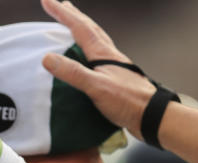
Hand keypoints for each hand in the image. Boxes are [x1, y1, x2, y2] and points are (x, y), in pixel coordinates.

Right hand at [40, 0, 154, 137]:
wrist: (150, 115)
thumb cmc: (126, 101)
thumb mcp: (96, 87)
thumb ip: (72, 73)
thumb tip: (47, 58)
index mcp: (102, 53)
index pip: (79, 28)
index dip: (62, 14)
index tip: (48, 1)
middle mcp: (108, 54)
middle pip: (89, 28)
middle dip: (72, 15)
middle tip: (59, 5)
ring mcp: (112, 64)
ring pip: (93, 38)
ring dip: (80, 28)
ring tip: (71, 23)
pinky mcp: (113, 76)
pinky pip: (95, 53)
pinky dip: (85, 46)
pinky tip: (83, 53)